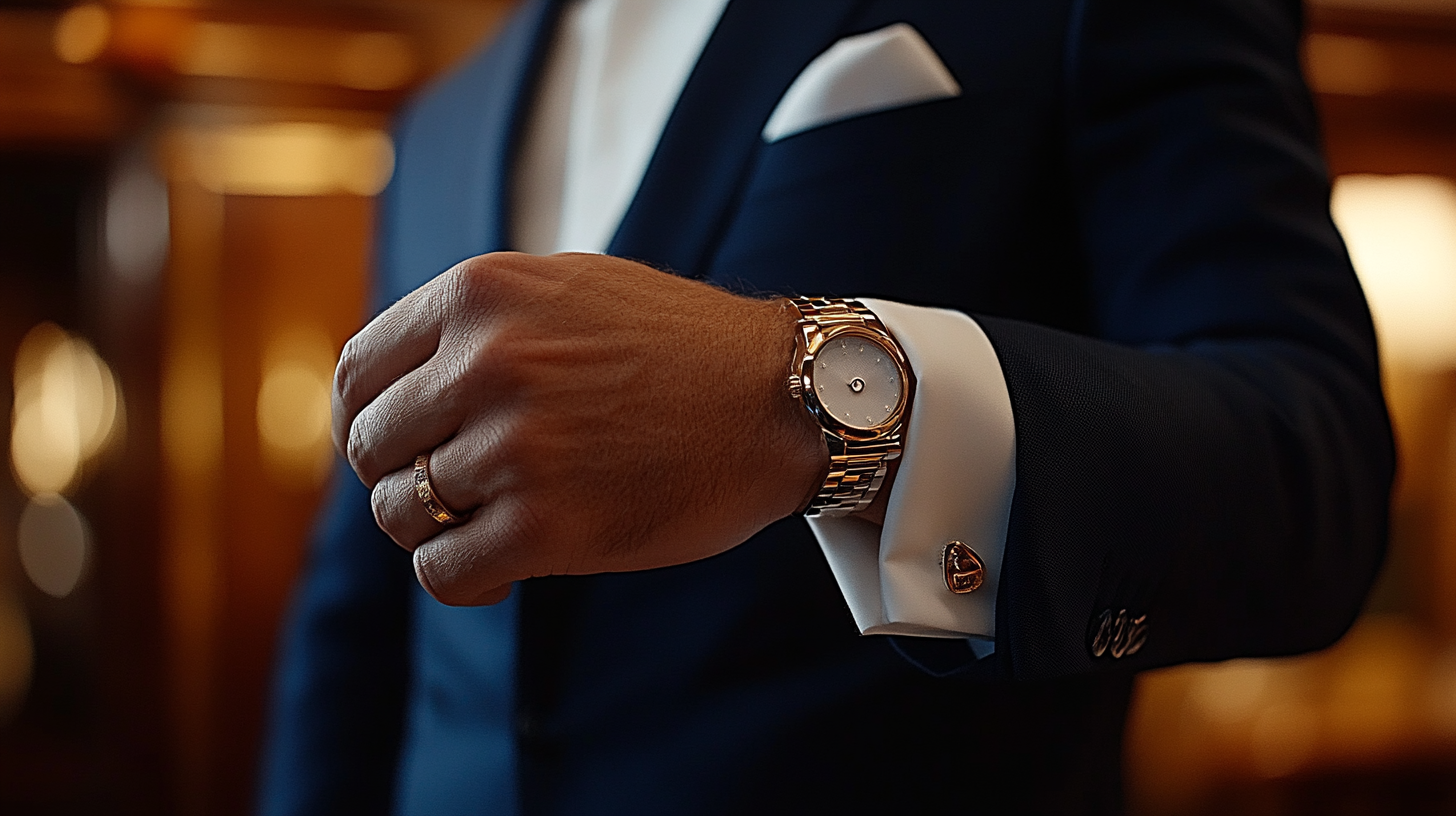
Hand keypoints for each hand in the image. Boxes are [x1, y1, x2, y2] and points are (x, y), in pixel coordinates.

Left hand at [333, 252, 827, 604]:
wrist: (783, 400)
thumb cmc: (679, 346)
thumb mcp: (568, 288)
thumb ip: (478, 322)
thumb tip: (387, 383)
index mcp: (482, 294)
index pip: (359, 374)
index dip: (365, 421)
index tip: (395, 448)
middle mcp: (487, 363)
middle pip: (371, 449)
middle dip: (402, 477)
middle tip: (457, 489)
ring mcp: (516, 447)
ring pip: (402, 514)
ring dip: (437, 529)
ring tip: (493, 521)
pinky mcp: (548, 527)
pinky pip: (444, 572)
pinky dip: (465, 578)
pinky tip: (504, 564)